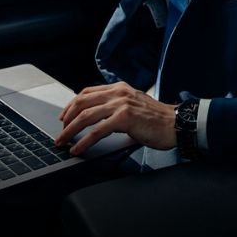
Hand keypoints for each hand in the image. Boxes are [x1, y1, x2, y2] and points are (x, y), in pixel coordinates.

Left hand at [55, 82, 176, 155]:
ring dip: (70, 130)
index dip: (72, 104)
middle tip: (60, 131)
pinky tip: (78, 149)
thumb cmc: (157, 119)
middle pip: (82, 102)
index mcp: (119, 88)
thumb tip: (99, 121)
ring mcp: (121, 104)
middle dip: (67, 118)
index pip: (87, 92)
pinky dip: (84, 141)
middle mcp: (118, 93)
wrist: (176, 123)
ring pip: (86, 116)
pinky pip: (97, 131)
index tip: (64, 116)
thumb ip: (117, 108)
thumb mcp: (134, 105)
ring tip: (63, 141)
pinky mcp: (124, 119)